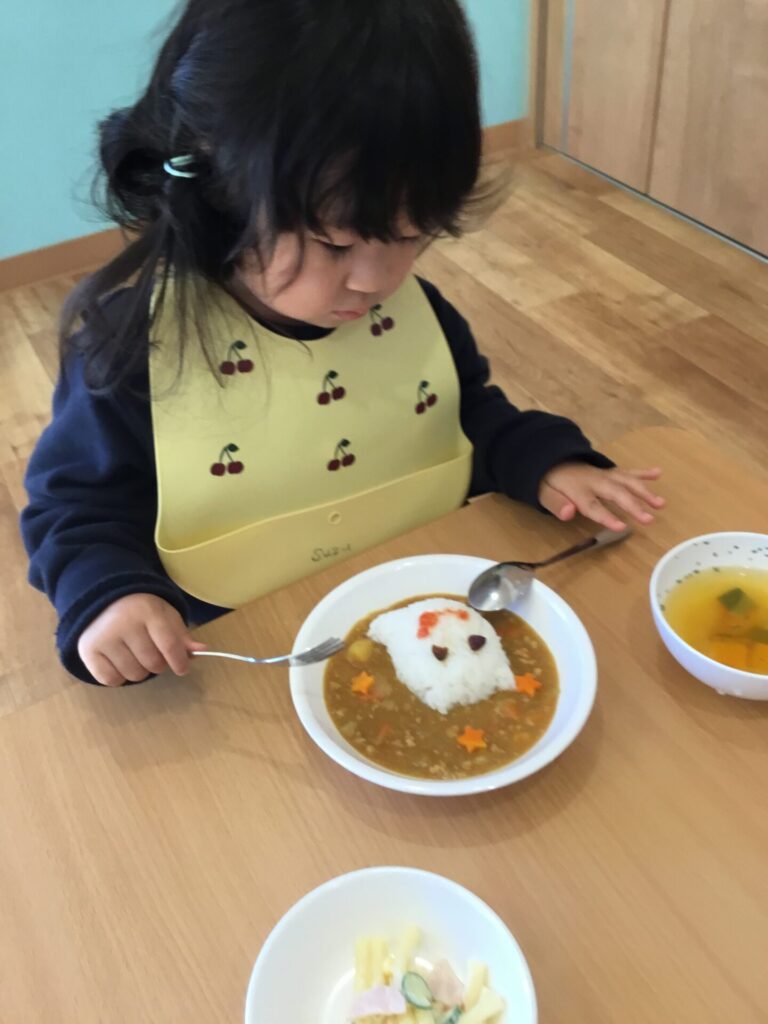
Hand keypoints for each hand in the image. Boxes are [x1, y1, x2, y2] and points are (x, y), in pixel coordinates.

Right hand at [77, 593, 206, 686]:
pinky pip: (111, 680)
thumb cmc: (142, 612)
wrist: (104, 601)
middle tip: (152, 653)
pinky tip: (119, 661)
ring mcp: (103, 637)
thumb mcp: (166, 616)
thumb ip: (182, 636)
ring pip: (133, 675)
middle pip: (153, 664)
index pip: (169, 646)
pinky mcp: (87, 651)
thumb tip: (202, 650)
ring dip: (139, 670)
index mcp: (148, 611)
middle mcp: (124, 623)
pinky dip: (119, 677)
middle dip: (158, 664)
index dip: (179, 662)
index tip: (182, 668)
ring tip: (134, 654)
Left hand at [538, 463, 664, 531]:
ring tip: (660, 503)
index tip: (622, 527)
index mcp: (577, 489)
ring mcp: (604, 474)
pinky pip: (627, 471)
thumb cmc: (549, 483)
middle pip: (616, 493)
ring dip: (644, 491)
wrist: (550, 459)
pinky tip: (658, 473)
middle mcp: (595, 481)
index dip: (606, 517)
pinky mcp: (609, 472)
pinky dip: (643, 472)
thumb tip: (569, 513)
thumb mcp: (544, 494)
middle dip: (633, 505)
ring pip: (626, 481)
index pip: (593, 506)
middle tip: (650, 519)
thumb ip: (556, 504)